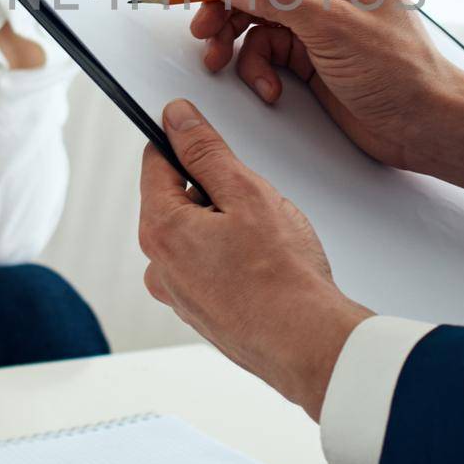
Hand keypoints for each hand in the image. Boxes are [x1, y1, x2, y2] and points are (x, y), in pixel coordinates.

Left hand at [138, 99, 371, 420]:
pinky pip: (208, 267)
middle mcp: (158, 265)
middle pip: (176, 200)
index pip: (155, 163)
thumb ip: (206, 151)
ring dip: (224, 226)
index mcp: (160, 230)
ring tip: (265, 240)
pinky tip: (264, 266)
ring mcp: (178, 294)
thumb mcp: (245, 193)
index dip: (185, 143)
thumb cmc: (282, 276)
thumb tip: (177, 120)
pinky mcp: (200, 313)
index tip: (208, 139)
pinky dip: (231, 259)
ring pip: (195, 235)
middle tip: (255, 203)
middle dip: (214, 192)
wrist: (307, 344)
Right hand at [191, 0, 463, 229]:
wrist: (424, 127)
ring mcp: (316, 20)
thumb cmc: (401, 71)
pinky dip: (257, 68)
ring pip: (254, 15)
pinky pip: (264, 50)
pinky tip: (269, 87)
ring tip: (217, 59)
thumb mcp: (332, 26)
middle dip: (227, 2)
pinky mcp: (309, 54)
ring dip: (232, 38)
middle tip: (203, 26)